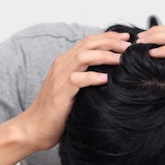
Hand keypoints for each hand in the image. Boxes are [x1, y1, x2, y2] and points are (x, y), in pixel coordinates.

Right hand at [22, 31, 131, 149]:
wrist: (35, 127)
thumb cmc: (57, 110)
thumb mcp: (73, 88)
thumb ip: (86, 76)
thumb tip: (112, 72)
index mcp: (65, 62)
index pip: (88, 41)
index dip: (108, 37)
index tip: (126, 39)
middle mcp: (62, 65)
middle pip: (88, 43)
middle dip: (110, 42)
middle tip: (129, 46)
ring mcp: (59, 78)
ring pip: (83, 57)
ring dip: (104, 55)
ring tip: (121, 59)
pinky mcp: (60, 93)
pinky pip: (77, 79)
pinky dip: (92, 77)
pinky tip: (106, 79)